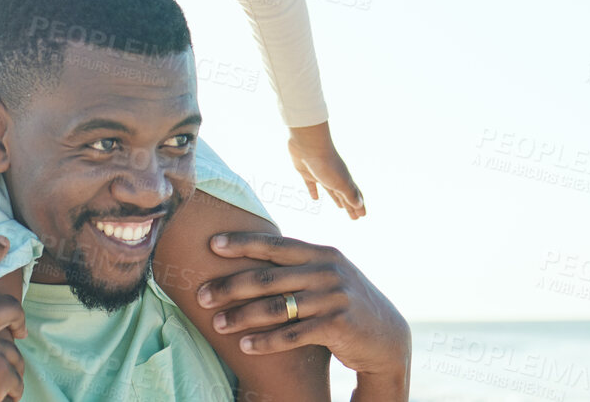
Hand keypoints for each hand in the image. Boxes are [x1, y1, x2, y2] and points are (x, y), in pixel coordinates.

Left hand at [197, 232, 409, 398]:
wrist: (387, 337)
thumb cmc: (345, 303)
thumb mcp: (328, 275)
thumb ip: (299, 265)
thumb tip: (254, 252)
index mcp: (321, 253)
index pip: (274, 245)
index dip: (242, 243)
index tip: (212, 244)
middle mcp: (327, 270)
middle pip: (267, 277)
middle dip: (230, 286)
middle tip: (201, 296)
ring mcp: (333, 297)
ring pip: (276, 307)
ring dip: (241, 317)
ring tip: (217, 324)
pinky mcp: (337, 325)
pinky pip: (292, 334)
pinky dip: (265, 341)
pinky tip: (245, 346)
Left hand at [288, 121, 365, 217]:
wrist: (308, 144)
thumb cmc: (326, 164)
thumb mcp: (340, 182)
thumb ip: (350, 194)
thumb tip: (360, 204)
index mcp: (344, 180)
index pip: (355, 196)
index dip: (359, 206)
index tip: (363, 216)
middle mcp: (334, 177)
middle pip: (344, 195)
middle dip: (350, 206)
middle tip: (354, 217)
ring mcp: (321, 174)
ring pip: (331, 190)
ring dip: (336, 199)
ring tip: (340, 207)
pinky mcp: (307, 172)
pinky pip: (312, 185)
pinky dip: (314, 191)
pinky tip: (314, 198)